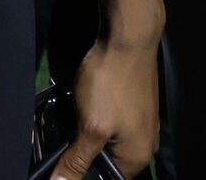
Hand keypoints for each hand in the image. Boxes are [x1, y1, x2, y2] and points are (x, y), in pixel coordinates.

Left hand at [52, 30, 160, 176]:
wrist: (127, 39)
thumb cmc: (111, 85)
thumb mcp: (91, 127)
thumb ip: (77, 160)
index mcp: (138, 158)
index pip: (106, 178)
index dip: (81, 173)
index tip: (61, 162)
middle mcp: (144, 145)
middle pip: (107, 161)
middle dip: (82, 153)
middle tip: (61, 140)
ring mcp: (140, 124)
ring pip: (106, 141)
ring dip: (85, 135)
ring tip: (67, 122)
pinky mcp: (132, 106)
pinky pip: (109, 123)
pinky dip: (92, 119)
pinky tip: (79, 108)